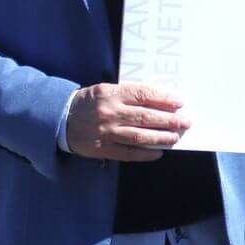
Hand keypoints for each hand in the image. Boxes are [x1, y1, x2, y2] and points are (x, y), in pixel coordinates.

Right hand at [65, 82, 188, 160]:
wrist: (60, 118)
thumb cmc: (89, 102)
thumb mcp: (106, 90)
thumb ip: (129, 94)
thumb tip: (159, 102)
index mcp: (111, 94)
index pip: (143, 95)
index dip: (164, 99)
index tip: (179, 103)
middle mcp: (109, 112)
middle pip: (145, 117)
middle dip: (169, 120)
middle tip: (185, 122)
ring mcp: (106, 132)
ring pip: (139, 136)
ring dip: (161, 138)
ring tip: (175, 138)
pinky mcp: (102, 148)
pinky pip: (128, 153)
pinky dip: (145, 154)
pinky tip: (158, 153)